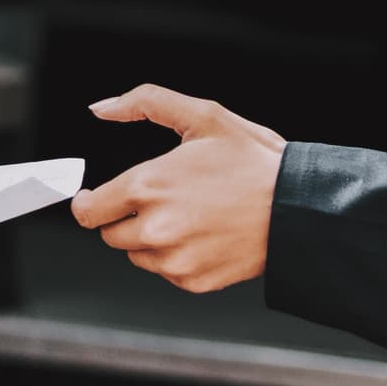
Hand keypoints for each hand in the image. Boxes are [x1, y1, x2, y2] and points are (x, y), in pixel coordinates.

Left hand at [75, 84, 288, 291]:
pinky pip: (166, 272)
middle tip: (158, 200)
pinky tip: (203, 234)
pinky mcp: (194, 282)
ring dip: (149, 239)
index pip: (88, 211)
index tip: (93, 198)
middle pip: (109, 235)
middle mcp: (155, 229)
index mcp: (148, 187)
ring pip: (137, 255)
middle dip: (124, 217)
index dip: (88, 202)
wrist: (298, 208)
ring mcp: (175, 260)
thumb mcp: (203, 116)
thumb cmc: (255, 161)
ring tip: (188, 216)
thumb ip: (144, 103)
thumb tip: (101, 108)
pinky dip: (175, 257)